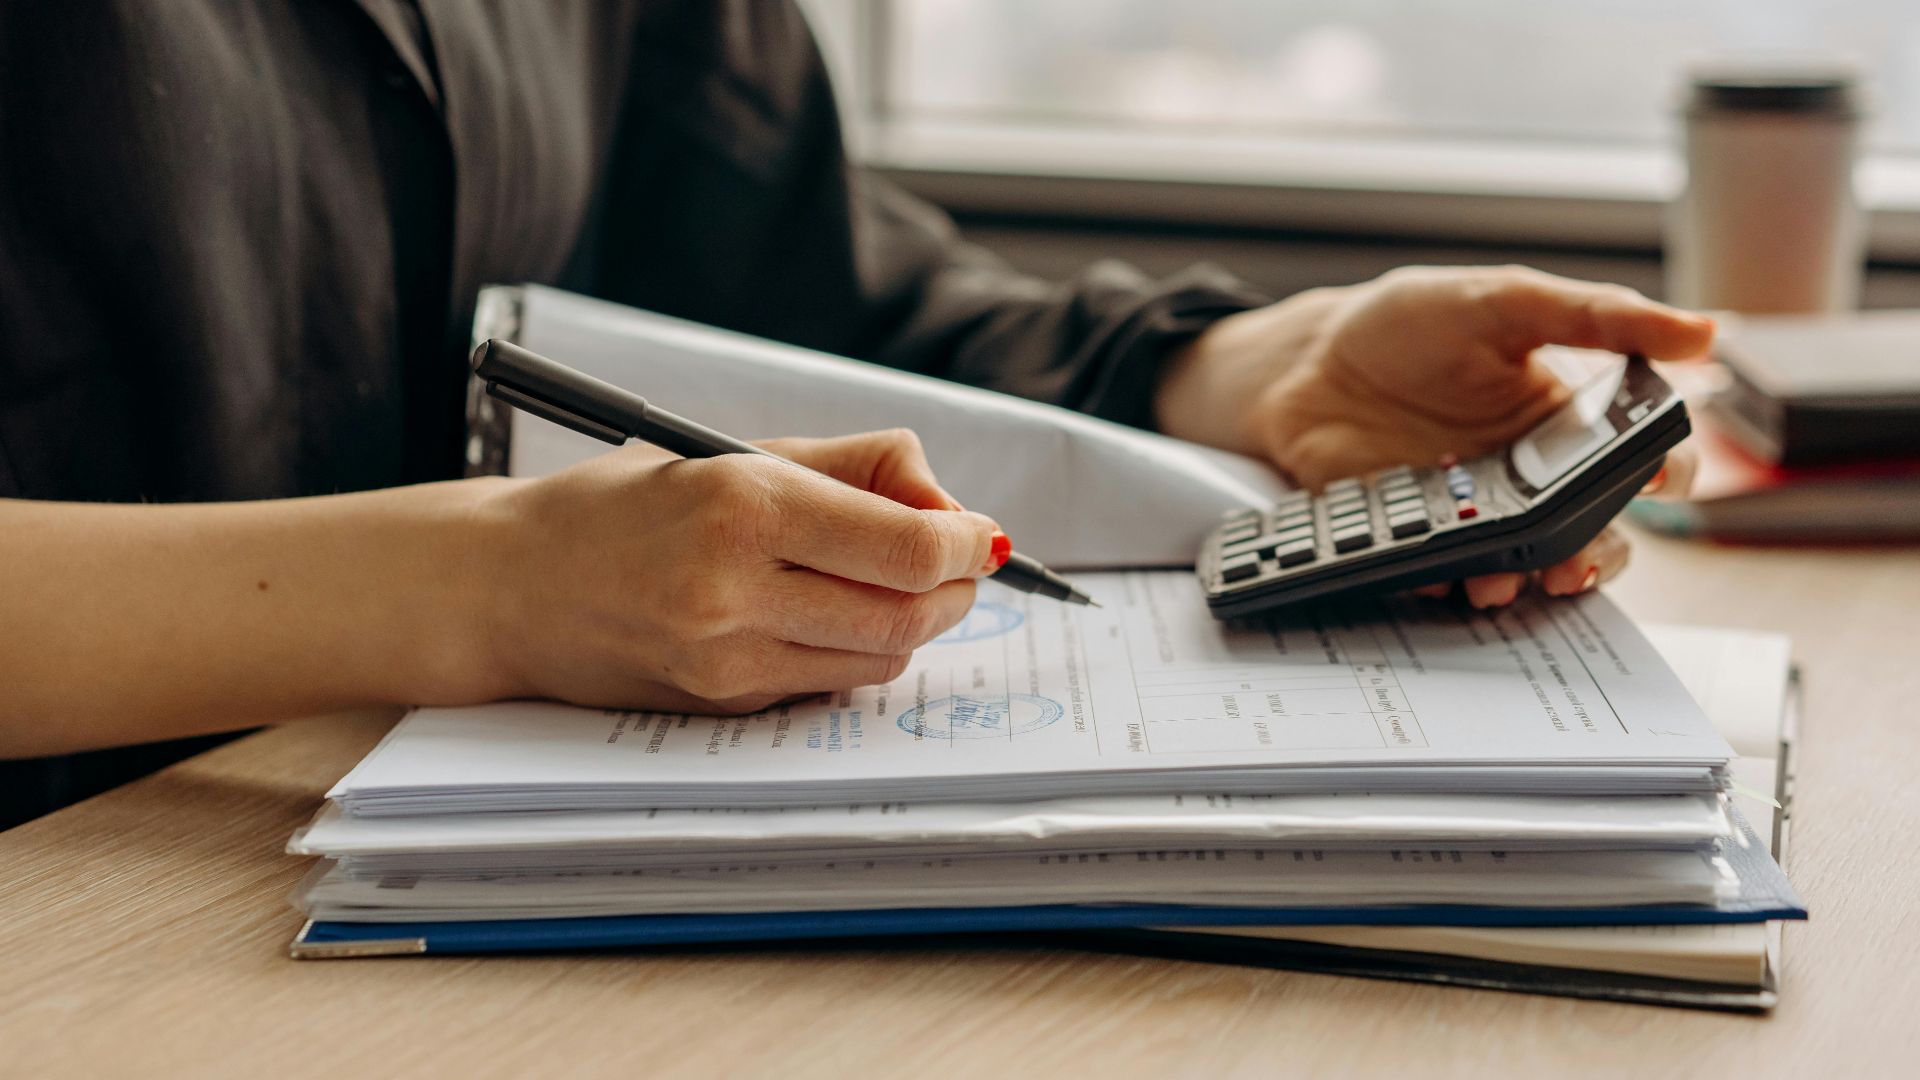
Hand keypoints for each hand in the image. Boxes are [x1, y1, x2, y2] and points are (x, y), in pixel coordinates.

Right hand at [471, 429, 1003, 712]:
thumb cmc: (627, 506)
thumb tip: (949, 508)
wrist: (511, 585)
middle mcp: (735, 590)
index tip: (978, 534)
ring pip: (879, 659)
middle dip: (953, 589)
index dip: (965, 544)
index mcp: (745, 507)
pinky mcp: (720, 705)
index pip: (909, 548)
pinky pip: (827, 684)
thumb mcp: (738, 453)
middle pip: (909, 615)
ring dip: (913, 625)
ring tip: (893, 586)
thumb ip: (857, 467)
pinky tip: (828, 616)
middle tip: (955, 563)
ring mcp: (726, 660)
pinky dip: (855, 652)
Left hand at [1155, 265, 1715, 606]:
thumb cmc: (1408, 323)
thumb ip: (1594, 316)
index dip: (1664, 473)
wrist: (1306, 363)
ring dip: (1530, 578)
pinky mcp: (1419, 535)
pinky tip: (1444, 572)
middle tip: (1580, 557)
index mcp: (1568, 416)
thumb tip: (1700, 330)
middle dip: (1599, 551)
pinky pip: (1448, 572)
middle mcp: (1532, 472)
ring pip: (1530, 563)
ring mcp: (1476, 509)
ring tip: (1511, 579)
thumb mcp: (1503, 300)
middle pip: (1596, 528)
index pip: (1643, 456)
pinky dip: (1450, 579)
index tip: (1657, 479)